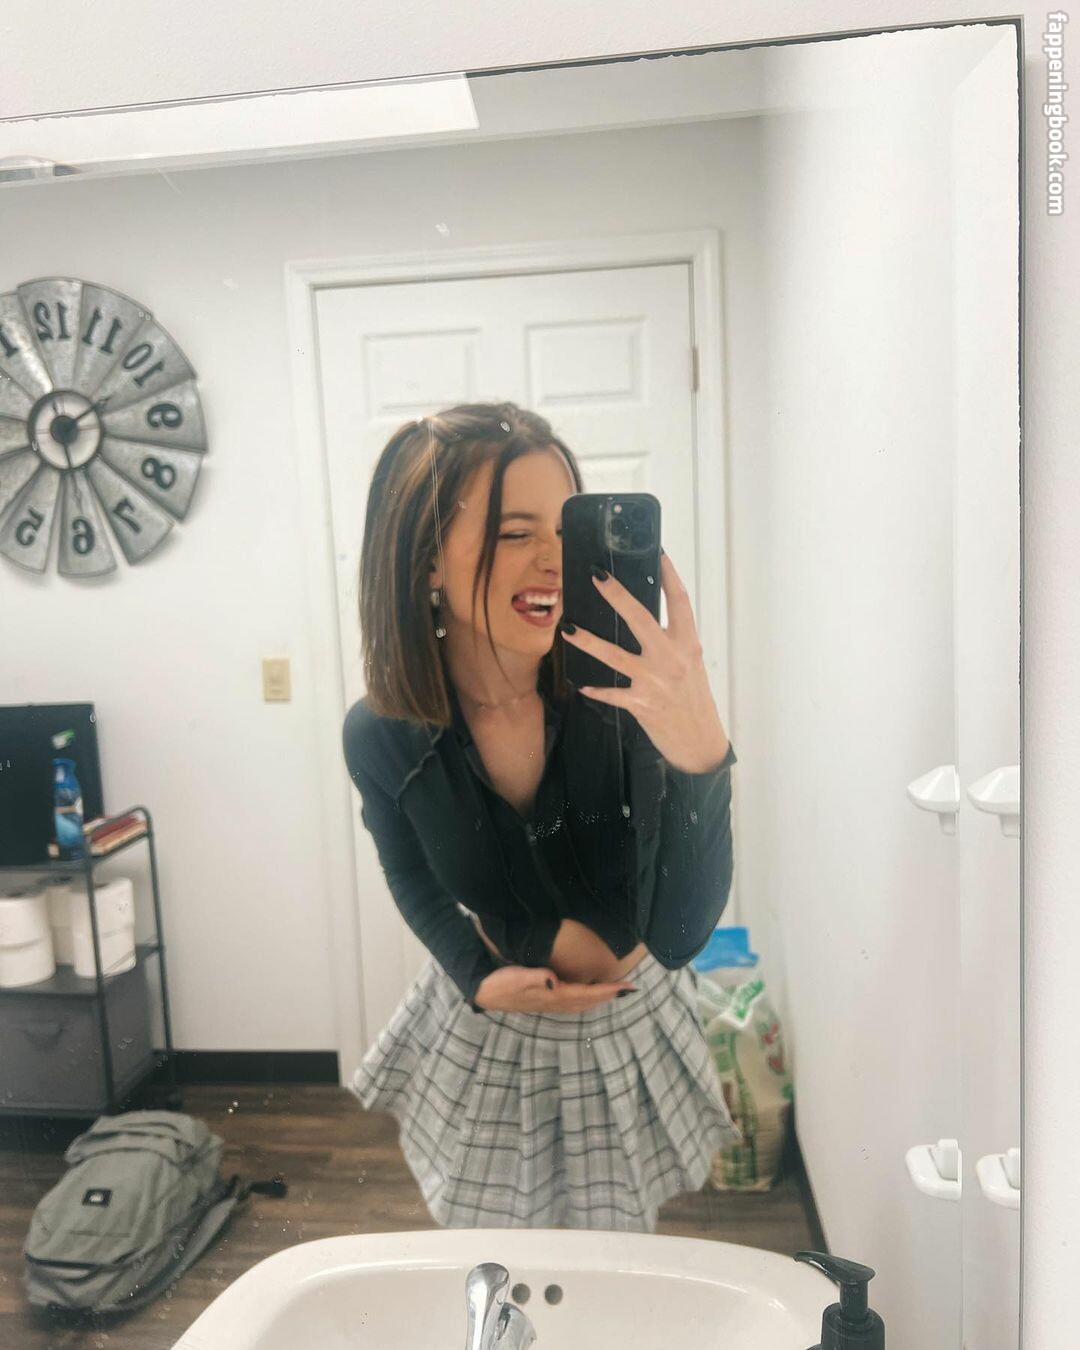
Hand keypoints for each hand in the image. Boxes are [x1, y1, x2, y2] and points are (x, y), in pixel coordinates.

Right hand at [473, 965, 635, 1013]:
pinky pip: (573, 1003)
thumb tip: (552, 980)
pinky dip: (586, 999)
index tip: (626, 987)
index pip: (586, 993)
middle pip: (588, 1001)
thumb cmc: (499, 982)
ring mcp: (549, 1004)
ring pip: (582, 1003)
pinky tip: (588, 996)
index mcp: (551, 995)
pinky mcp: (545, 1001)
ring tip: (615, 992)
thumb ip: (534, 978)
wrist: (483, 992)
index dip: (607, 990)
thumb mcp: (515, 977)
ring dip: (600, 998)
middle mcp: (554, 1002)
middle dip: (609, 995)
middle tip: (630, 989)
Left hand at [560, 552, 730, 773]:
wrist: (701, 743)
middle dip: (617, 595)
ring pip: (615, 655)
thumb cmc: (695, 701)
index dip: (668, 575)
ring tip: (568, 630)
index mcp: (688, 644)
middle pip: (641, 618)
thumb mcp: (690, 665)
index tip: (657, 552)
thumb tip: (643, 620)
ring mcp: (655, 681)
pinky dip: (596, 689)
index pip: (680, 601)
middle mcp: (672, 658)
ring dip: (589, 641)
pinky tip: (582, 685)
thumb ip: (672, 642)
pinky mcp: (641, 704)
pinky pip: (611, 693)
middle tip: (597, 576)